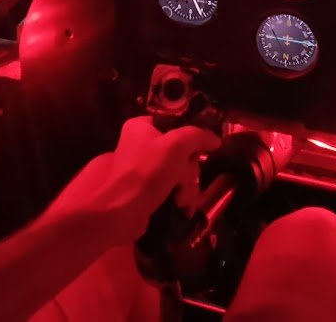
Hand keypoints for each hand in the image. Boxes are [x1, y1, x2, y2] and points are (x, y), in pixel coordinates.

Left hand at [44, 116, 219, 244]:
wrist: (120, 212)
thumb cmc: (146, 172)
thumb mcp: (177, 145)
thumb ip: (198, 136)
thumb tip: (215, 139)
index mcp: (141, 127)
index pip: (175, 123)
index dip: (191, 136)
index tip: (202, 150)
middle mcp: (141, 146)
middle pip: (182, 152)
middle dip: (188, 170)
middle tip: (184, 180)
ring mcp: (144, 171)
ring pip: (180, 173)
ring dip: (187, 187)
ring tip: (180, 199)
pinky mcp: (147, 192)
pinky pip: (173, 190)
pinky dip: (180, 198)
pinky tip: (181, 207)